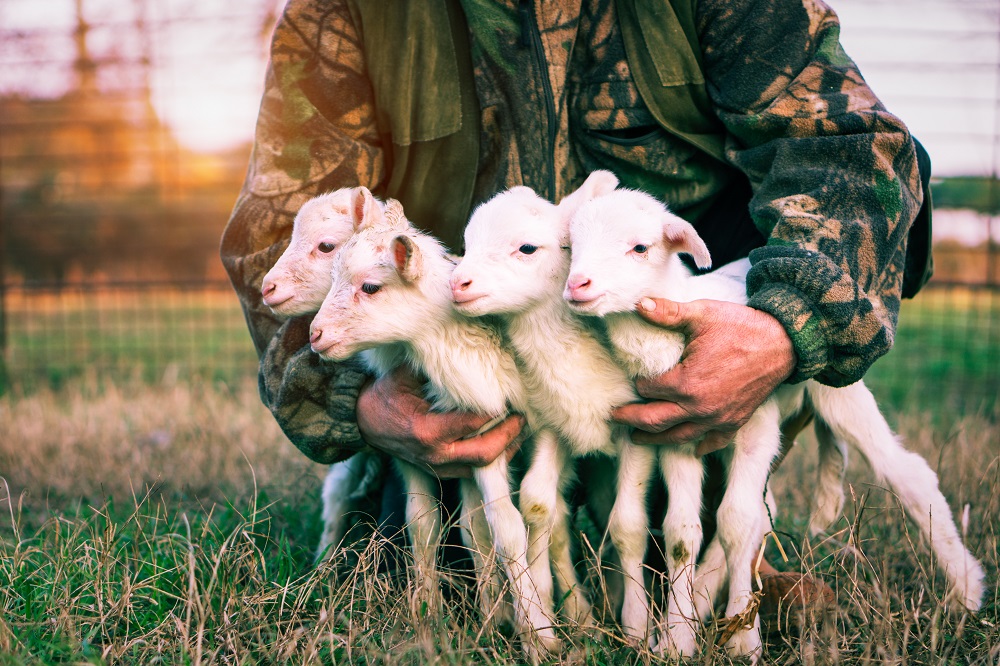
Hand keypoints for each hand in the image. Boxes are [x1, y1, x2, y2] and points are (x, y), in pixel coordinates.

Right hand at [356, 365, 525, 477]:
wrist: (362, 421)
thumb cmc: (385, 394)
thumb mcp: (406, 376)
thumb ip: (435, 368)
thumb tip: (466, 350)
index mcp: (427, 431)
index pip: (473, 423)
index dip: (495, 411)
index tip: (509, 395)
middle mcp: (435, 455)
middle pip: (485, 453)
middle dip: (509, 436)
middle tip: (522, 417)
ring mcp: (437, 467)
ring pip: (482, 467)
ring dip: (505, 450)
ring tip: (519, 430)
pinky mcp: (439, 472)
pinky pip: (472, 470)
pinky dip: (491, 458)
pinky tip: (503, 443)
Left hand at [612, 297, 795, 454]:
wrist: (784, 343)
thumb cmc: (741, 327)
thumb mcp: (701, 314)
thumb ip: (667, 313)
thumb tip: (637, 303)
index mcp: (686, 383)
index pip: (649, 389)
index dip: (637, 384)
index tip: (630, 380)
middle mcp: (700, 408)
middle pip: (655, 421)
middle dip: (632, 420)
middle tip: (615, 418)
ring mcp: (718, 418)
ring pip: (679, 437)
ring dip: (656, 439)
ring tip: (639, 438)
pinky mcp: (736, 422)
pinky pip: (714, 441)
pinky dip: (700, 446)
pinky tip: (692, 447)